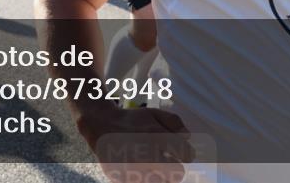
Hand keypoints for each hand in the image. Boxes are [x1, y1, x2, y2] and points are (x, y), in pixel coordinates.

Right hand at [76, 103, 193, 182]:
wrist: (101, 125)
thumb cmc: (132, 121)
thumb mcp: (154, 113)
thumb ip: (175, 122)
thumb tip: (187, 138)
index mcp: (157, 136)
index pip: (186, 154)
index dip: (186, 154)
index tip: (181, 154)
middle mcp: (147, 153)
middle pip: (177, 174)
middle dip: (176, 170)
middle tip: (170, 166)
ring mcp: (135, 168)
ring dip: (162, 178)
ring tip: (156, 170)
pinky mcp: (124, 178)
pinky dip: (145, 179)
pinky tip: (143, 172)